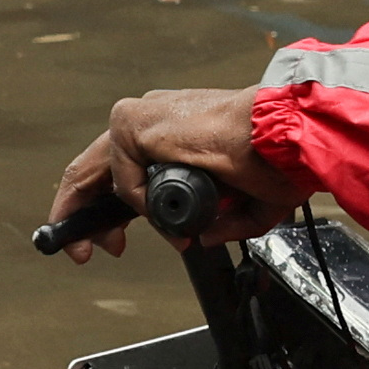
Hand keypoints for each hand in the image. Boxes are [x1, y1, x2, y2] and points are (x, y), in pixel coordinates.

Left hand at [47, 83, 301, 263]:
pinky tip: (155, 214)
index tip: (118, 241)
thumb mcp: (248, 202)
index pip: (126, 170)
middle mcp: (155, 122)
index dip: (117, 211)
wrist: (283, 135)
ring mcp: (143, 119)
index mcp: (177, 135)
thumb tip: (203, 235)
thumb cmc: (276, 157)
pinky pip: (121, 176)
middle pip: (97, 170)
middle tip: (85, 250)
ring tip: (100, 247)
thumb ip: (226, 221)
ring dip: (96, 216)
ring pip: (96, 171)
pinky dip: (135, 202)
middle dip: (85, 215)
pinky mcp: (137, 123)